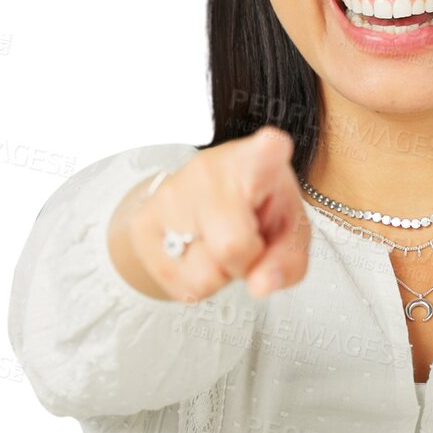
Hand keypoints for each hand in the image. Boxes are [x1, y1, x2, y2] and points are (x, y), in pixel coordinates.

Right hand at [121, 126, 309, 302]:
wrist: (197, 200)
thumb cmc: (255, 208)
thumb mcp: (287, 229)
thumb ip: (289, 259)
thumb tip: (260, 286)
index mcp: (254, 162)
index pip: (262, 155)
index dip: (268, 151)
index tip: (273, 145)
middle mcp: (207, 172)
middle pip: (232, 246)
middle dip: (246, 261)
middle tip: (247, 241)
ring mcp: (170, 195)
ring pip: (206, 277)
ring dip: (221, 275)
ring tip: (219, 242)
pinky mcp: (143, 224)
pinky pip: (183, 288)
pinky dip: (198, 283)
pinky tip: (199, 252)